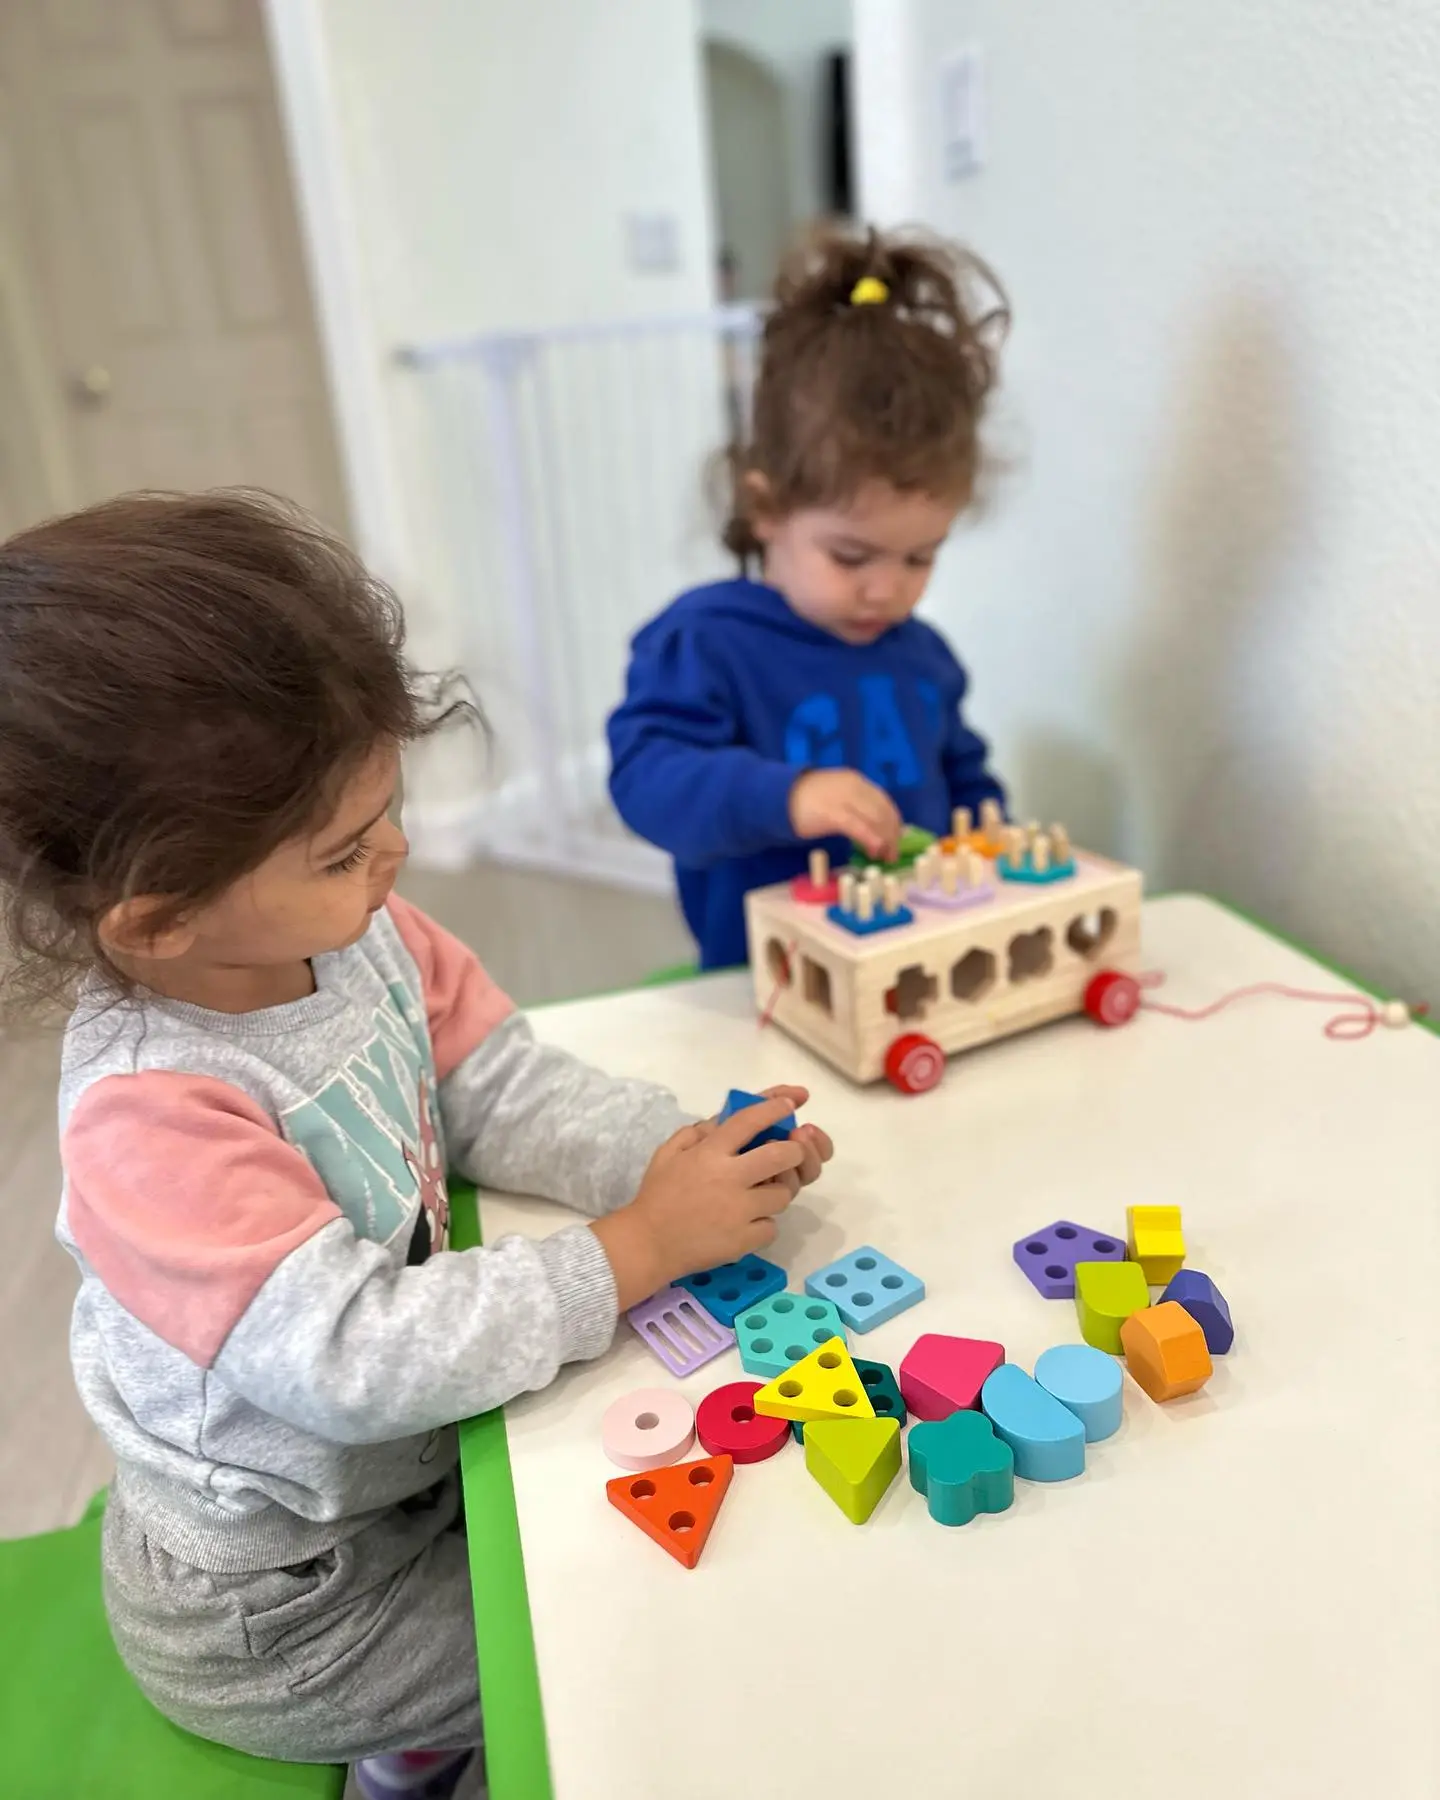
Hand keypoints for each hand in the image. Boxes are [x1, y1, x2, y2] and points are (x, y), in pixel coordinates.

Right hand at [591, 1088, 833, 1310]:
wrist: (648, 1245)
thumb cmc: (657, 1196)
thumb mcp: (667, 1154)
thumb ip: (696, 1133)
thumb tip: (724, 1121)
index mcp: (709, 1153)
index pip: (749, 1120)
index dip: (775, 1107)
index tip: (790, 1104)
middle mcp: (730, 1178)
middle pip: (782, 1156)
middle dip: (795, 1151)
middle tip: (791, 1154)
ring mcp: (740, 1211)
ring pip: (784, 1194)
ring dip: (777, 1191)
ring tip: (760, 1195)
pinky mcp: (745, 1241)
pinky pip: (771, 1227)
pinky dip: (763, 1223)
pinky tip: (746, 1223)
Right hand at [789, 768, 902, 862]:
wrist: (779, 797)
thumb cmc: (808, 801)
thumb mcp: (837, 796)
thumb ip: (856, 805)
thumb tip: (877, 826)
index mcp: (857, 781)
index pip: (884, 802)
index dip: (894, 823)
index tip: (896, 840)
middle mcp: (854, 787)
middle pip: (883, 811)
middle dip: (891, 835)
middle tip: (891, 854)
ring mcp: (843, 799)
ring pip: (875, 819)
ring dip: (884, 840)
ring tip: (882, 856)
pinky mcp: (832, 813)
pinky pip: (857, 826)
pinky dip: (870, 838)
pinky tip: (874, 849)